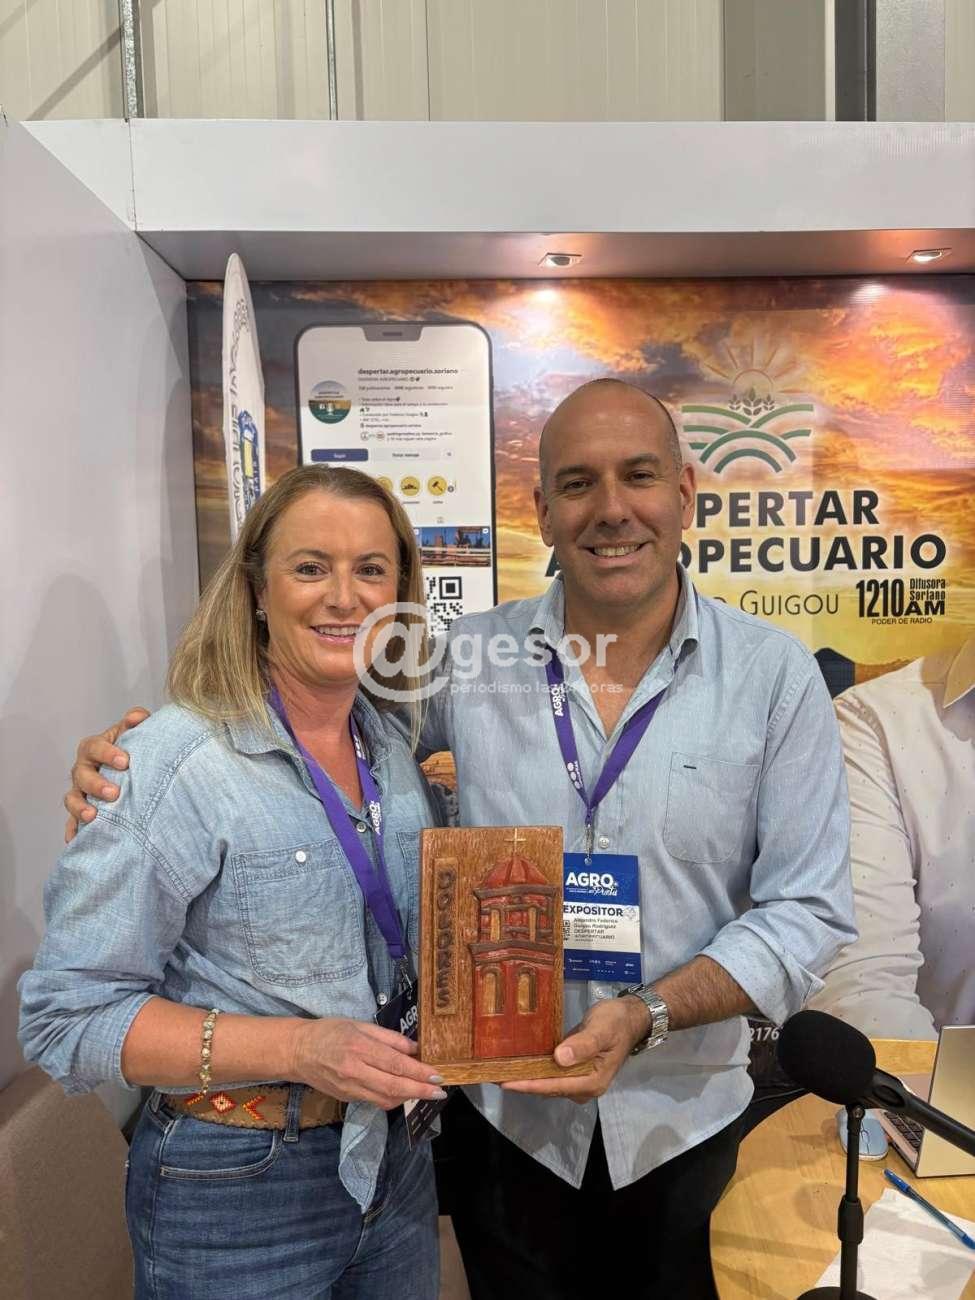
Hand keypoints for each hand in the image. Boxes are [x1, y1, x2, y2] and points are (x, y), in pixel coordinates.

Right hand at [63, 708, 150, 841]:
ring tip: (92, 817)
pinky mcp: (81, 811)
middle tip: (114, 793)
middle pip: (81, 775)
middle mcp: (83, 769)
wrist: (128, 768)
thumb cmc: (128, 748)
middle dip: (96, 784)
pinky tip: (75, 840)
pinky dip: (73, 831)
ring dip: (80, 808)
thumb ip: (135, 721)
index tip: (125, 761)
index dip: (107, 753)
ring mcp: (80, 791)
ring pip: (73, 799)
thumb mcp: (131, 733)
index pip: (94, 747)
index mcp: (94, 748)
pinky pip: (72, 822)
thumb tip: (138, 717)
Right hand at [291, 1017, 447, 1110]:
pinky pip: (375, 1101)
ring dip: (408, 1097)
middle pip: (393, 1087)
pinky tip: (402, 1091)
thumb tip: (415, 1049)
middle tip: (440, 1092)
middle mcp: (354, 1071)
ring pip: (385, 1099)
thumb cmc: (331, 1031)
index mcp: (359, 1048)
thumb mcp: (360, 1025)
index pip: (395, 1064)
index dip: (418, 1072)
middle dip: (420, 1091)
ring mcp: (350, 1088)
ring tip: (424, 1091)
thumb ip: (389, 1038)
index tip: (437, 1075)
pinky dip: (392, 1098)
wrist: (299, 1051)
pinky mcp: (347, 1098)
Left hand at [501, 996, 649, 1103]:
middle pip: (547, 1088)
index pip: (554, 1086)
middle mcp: (583, 1086)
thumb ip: (582, 1045)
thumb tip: (560, 1058)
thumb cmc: (616, 1023)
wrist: (630, 1017)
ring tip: (498, 1069)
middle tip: (493, 1074)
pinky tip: (516, 1061)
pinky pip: (550, 1073)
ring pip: (546, 1082)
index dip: (529, 1085)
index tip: (505, 1082)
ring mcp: (577, 1079)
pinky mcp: (572, 1069)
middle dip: (522, 1083)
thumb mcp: (601, 1030)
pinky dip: (534, 1069)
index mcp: (591, 1082)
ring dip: (525, 1077)